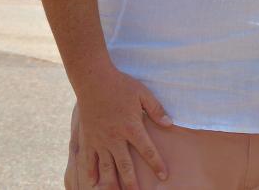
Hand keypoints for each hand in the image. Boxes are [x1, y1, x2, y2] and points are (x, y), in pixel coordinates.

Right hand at [69, 70, 171, 189]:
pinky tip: (93, 183)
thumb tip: (170, 124)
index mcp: (132, 127)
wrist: (93, 80)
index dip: (157, 164)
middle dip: (133, 183)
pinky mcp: (88, 139)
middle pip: (126, 166)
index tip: (164, 175)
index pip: (148, 150)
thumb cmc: (120, 85)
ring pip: (107, 167)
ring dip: (112, 183)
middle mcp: (116, 138)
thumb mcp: (143, 93)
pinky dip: (90, 173)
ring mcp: (100, 140)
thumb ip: (156, 109)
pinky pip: (88, 160)